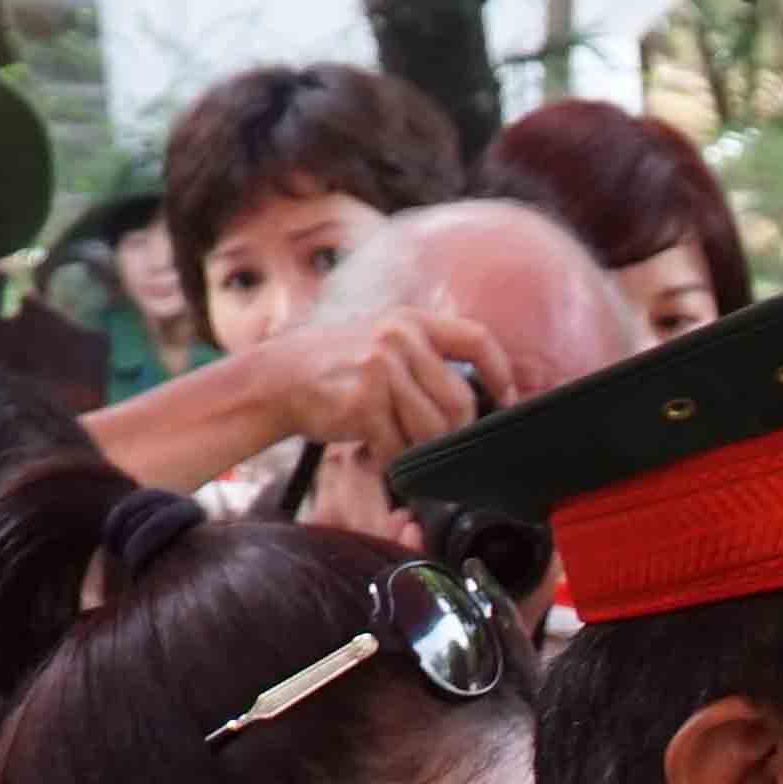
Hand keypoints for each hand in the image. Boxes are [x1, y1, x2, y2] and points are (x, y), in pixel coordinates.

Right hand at [258, 308, 500, 462]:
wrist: (276, 379)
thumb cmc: (334, 369)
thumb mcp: (382, 343)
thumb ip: (424, 359)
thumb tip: (475, 399)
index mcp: (412, 322)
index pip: (478, 340)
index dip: (501, 374)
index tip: (506, 400)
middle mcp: (400, 338)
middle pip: (459, 401)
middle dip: (450, 433)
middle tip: (428, 444)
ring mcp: (382, 368)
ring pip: (431, 430)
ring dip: (416, 450)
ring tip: (393, 444)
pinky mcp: (364, 402)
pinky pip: (397, 447)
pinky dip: (389, 461)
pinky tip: (371, 452)